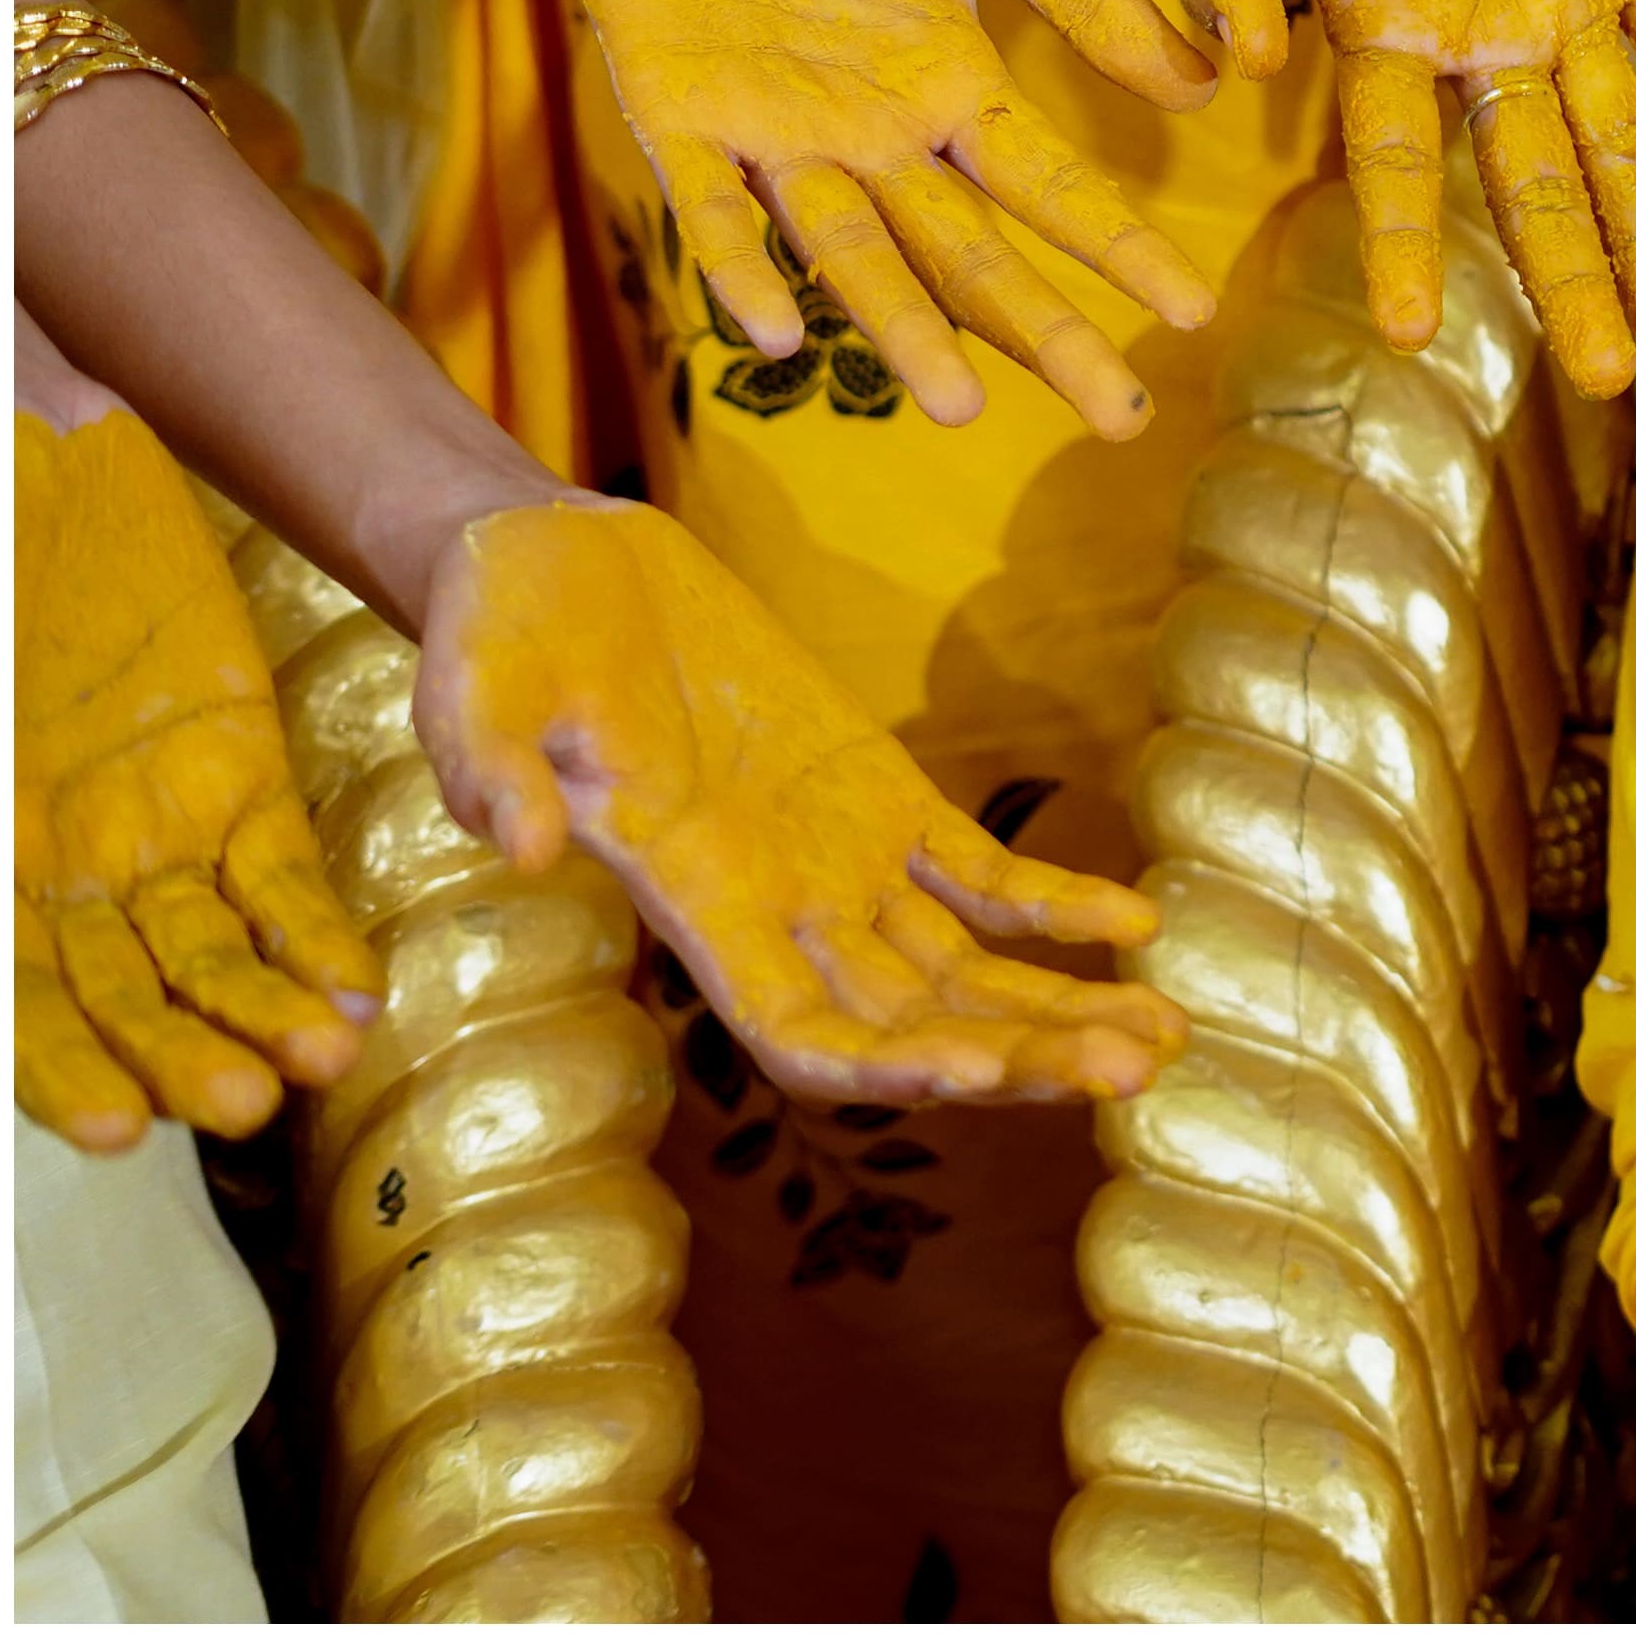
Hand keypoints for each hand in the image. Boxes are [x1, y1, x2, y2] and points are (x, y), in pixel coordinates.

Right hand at [15, 409, 379, 1146]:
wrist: (35, 456)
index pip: (9, 1002)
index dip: (54, 1069)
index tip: (111, 1128)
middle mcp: (52, 873)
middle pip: (116, 999)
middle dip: (178, 1055)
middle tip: (243, 1100)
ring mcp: (147, 834)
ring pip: (207, 958)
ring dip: (261, 1015)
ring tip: (321, 1054)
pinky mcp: (235, 783)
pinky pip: (280, 881)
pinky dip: (316, 940)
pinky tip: (357, 989)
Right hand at [415, 495, 1181, 1104]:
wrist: (549, 562)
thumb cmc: (497, 629)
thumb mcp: (472, 684)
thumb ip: (491, 768)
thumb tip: (523, 846)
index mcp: (692, 901)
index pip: (799, 1032)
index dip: (887, 1065)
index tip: (981, 1070)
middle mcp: (773, 904)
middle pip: (912, 1023)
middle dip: (1018, 1055)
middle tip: (1133, 1072)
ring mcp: (830, 853)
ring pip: (959, 968)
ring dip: (1056, 1007)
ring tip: (1163, 1037)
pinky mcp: (870, 786)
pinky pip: (975, 874)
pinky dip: (1053, 904)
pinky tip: (1137, 928)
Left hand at [566, 0, 1219, 438]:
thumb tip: (1200, 83)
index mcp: (948, 80)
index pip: (1050, 184)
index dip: (1118, 248)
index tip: (1192, 316)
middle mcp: (874, 132)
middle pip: (970, 251)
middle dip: (1046, 332)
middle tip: (1121, 417)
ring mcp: (776, 135)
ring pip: (854, 252)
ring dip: (904, 329)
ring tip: (962, 407)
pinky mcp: (676, 117)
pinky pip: (713, 209)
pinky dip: (744, 271)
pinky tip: (776, 334)